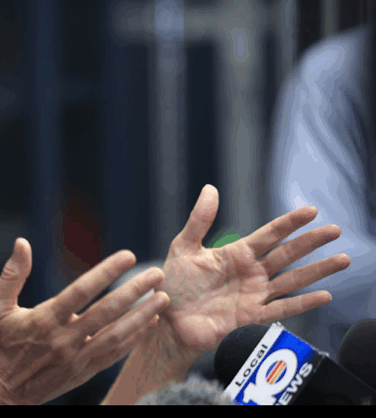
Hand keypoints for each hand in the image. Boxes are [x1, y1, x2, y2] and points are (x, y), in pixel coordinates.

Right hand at [0, 237, 169, 404]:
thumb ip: (12, 274)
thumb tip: (22, 242)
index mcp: (44, 319)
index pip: (81, 291)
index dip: (106, 272)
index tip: (128, 256)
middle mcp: (64, 339)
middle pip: (106, 312)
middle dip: (134, 291)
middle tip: (157, 274)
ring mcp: (76, 358)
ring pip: (116, 336)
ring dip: (142, 316)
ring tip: (163, 298)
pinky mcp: (83, 372)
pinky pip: (114, 354)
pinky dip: (133, 338)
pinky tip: (148, 322)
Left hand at [156, 184, 349, 357]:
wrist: (166, 320)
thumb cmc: (174, 284)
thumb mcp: (184, 246)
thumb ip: (199, 220)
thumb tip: (210, 189)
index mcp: (235, 254)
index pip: (269, 234)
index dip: (289, 223)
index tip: (311, 211)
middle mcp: (249, 273)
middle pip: (287, 255)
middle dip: (311, 242)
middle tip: (335, 230)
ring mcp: (252, 295)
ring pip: (291, 280)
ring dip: (317, 271)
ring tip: (342, 260)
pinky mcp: (250, 317)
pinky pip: (280, 309)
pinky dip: (302, 304)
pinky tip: (323, 295)